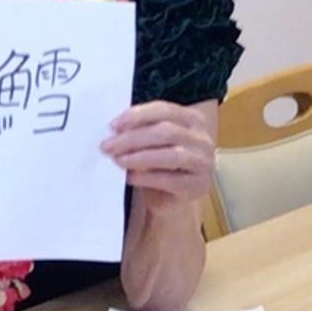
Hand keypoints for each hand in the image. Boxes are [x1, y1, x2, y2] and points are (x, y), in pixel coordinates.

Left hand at [105, 100, 217, 215]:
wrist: (171, 200)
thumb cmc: (159, 166)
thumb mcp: (152, 143)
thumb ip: (141, 132)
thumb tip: (115, 130)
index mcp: (193, 120)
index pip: (165, 110)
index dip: (138, 115)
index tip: (113, 125)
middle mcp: (203, 139)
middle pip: (167, 131)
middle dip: (133, 138)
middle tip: (108, 145)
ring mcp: (203, 164)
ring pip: (172, 154)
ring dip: (140, 157)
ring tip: (117, 160)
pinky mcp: (197, 187)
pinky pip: (170, 180)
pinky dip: (147, 178)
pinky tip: (130, 177)